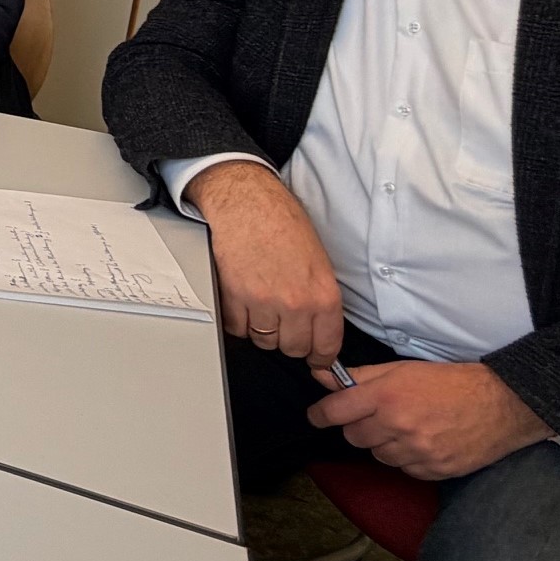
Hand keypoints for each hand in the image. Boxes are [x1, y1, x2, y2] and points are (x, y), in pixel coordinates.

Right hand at [185, 159, 343, 368]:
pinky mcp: (233, 298)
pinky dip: (238, 319)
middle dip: (289, 338)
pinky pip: (236, 328)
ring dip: (262, 329)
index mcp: (323, 293)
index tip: (316, 358)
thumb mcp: (319, 261)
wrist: (246, 202)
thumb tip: (321, 329)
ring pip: (263, 341)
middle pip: (293, 348)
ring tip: (262, 304)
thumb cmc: (282, 222)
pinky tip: (243, 299)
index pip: (326, 346)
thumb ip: (321, 300)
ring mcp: (262, 302)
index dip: (320, 356)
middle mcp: (294, 302)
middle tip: (285, 320)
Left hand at [307, 360, 551, 478]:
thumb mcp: (402, 369)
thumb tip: (321, 376)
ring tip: (409, 427)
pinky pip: (404, 469)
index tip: (317, 415)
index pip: (335, 411)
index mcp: (387, 396)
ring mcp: (416, 452)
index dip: (321, 414)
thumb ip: (360, 377)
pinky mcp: (433, 470)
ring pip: (378, 455)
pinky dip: (408, 458)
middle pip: (354, 436)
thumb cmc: (450, 381)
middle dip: (360, 426)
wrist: (501, 404)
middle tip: (379, 415)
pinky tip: (425, 442)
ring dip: (385, 443)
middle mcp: (398, 426)